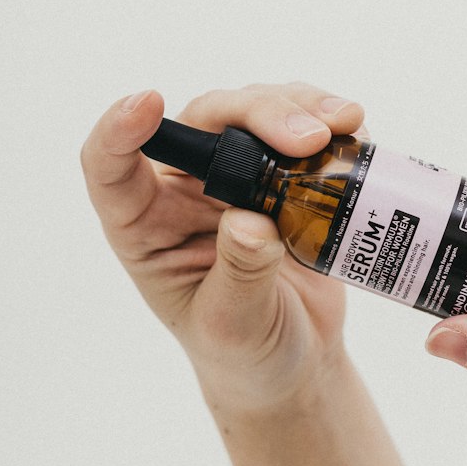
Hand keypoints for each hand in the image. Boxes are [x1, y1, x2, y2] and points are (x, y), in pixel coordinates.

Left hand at [80, 81, 365, 416]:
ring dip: (299, 106)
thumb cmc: (245, 352)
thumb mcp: (236, 327)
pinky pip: (298, 123)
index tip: (147, 102)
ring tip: (346, 125)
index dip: (118, 130)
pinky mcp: (281, 173)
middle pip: (205, 120)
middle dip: (257, 114)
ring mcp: (234, 175)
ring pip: (254, 110)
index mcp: (146, 228)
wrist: (296, 363)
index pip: (111, 167)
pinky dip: (326, 118)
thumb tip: (248, 220)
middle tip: (309, 139)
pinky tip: (355, 131)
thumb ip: (240, 276)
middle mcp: (182, 190)